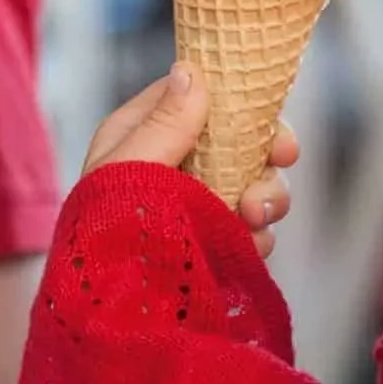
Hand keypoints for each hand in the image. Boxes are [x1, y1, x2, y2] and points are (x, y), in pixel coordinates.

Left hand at [82, 66, 301, 258]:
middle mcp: (171, 167)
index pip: (195, 97)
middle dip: (263, 156)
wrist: (107, 312)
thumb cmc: (102, 235)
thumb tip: (191, 70)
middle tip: (280, 164)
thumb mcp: (127, 170)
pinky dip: (258, 235)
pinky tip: (250, 248)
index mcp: (141, 136)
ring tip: (253, 220)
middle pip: (237, 140)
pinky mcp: (211, 243)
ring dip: (266, 198)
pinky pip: (251, 228)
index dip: (238, 100)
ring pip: (252, 183)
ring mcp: (194, 206)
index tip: (270, 118)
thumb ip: (162, 124)